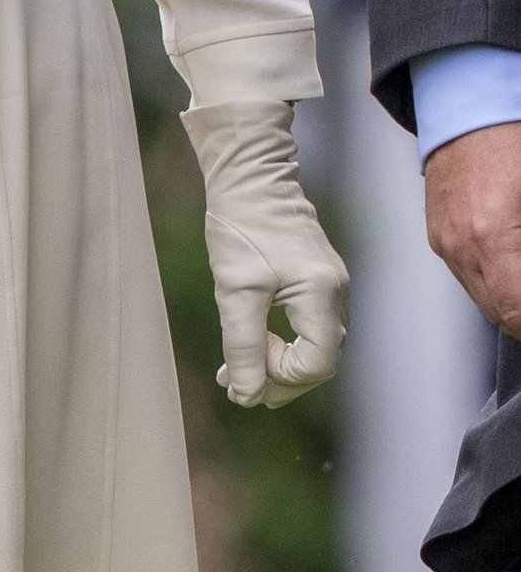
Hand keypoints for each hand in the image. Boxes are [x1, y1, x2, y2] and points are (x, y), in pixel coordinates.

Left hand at [181, 99, 346, 406]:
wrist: (250, 175)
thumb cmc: (241, 227)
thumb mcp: (235, 290)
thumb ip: (243, 345)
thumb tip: (246, 396)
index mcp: (322, 295)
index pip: (316, 364)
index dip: (280, 378)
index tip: (240, 371)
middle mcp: (336, 292)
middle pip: (321, 359)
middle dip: (279, 378)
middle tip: (237, 387)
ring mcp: (331, 284)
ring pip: (315, 343)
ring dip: (279, 362)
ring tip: (236, 371)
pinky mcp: (318, 277)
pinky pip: (309, 323)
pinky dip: (283, 340)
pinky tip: (252, 339)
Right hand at [425, 119, 520, 336]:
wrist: (469, 101)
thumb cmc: (515, 137)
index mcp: (491, 235)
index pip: (515, 311)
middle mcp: (460, 245)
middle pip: (500, 312)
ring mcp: (444, 241)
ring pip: (484, 298)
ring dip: (513, 300)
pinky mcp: (438, 233)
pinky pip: (469, 274)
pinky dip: (496, 280)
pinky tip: (514, 263)